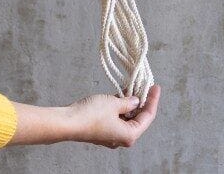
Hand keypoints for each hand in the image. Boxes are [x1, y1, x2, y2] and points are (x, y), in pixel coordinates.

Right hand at [9, 86, 160, 147]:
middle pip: (138, 119)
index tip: (155, 87)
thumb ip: (128, 102)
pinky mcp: (102, 131)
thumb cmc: (91, 114)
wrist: (68, 122)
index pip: (148, 116)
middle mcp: (122, 139)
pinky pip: (116, 119)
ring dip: (129, 104)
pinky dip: (119, 108)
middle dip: (141, 102)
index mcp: (130, 135)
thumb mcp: (114, 103)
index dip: (152, 100)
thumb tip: (135, 101)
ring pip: (126, 118)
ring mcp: (111, 136)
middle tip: (144, 85)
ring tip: (131, 87)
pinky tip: (118, 95)